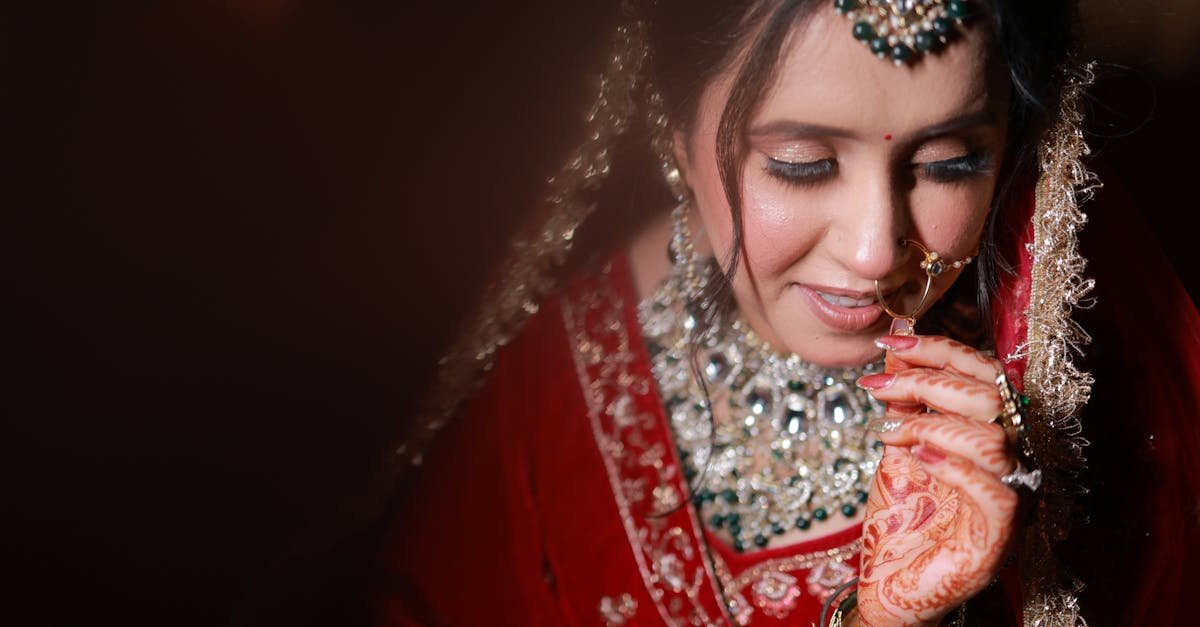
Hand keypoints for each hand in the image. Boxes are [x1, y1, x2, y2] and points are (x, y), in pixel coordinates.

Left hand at [852, 334, 1017, 625]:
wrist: (892, 581)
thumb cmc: (903, 515)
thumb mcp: (897, 442)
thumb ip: (903, 396)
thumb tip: (894, 344)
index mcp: (992, 429)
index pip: (982, 370)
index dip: (939, 348)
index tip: (889, 342)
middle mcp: (1010, 458)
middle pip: (988, 396)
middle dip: (925, 381)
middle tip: (875, 388)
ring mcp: (1011, 496)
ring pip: (991, 438)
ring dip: (930, 424)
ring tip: (890, 434)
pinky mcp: (999, 534)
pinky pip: (994, 490)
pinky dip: (952, 466)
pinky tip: (915, 457)